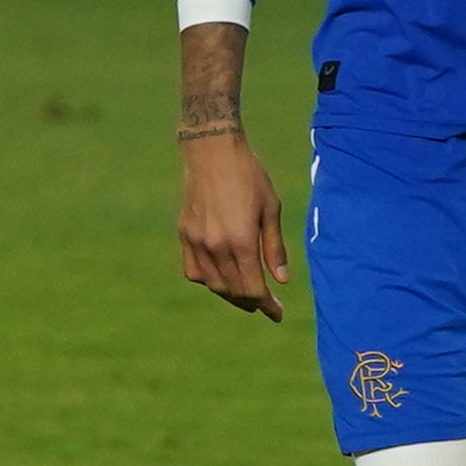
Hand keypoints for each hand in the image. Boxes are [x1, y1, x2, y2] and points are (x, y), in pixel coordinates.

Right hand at [176, 129, 290, 315]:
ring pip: (213, 284)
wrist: (212, 150)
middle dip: (252, 303)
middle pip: (234, 290)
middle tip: (266, 306)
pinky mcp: (184, 234)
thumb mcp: (270, 209)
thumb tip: (282, 280)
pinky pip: (193, 270)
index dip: (267, 305)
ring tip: (246, 296)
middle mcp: (216, 246)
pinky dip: (208, 280)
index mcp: (241, 240)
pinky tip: (220, 277)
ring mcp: (197, 241)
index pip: (254, 288)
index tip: (277, 314)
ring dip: (231, 295)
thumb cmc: (249, 176)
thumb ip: (274, 248)